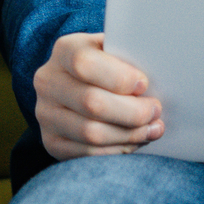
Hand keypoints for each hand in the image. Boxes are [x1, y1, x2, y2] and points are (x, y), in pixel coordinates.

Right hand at [33, 32, 163, 159]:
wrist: (75, 85)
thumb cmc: (106, 65)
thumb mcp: (112, 50)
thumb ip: (127, 57)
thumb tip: (157, 71)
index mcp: (64, 50)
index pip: (85, 64)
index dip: (119, 78)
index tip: (144, 85)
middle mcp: (48, 81)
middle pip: (92, 103)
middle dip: (132, 112)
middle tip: (155, 111)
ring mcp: (46, 114)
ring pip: (91, 133)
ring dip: (129, 134)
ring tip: (152, 129)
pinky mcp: (52, 142)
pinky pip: (88, 153)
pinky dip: (117, 150)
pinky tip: (134, 141)